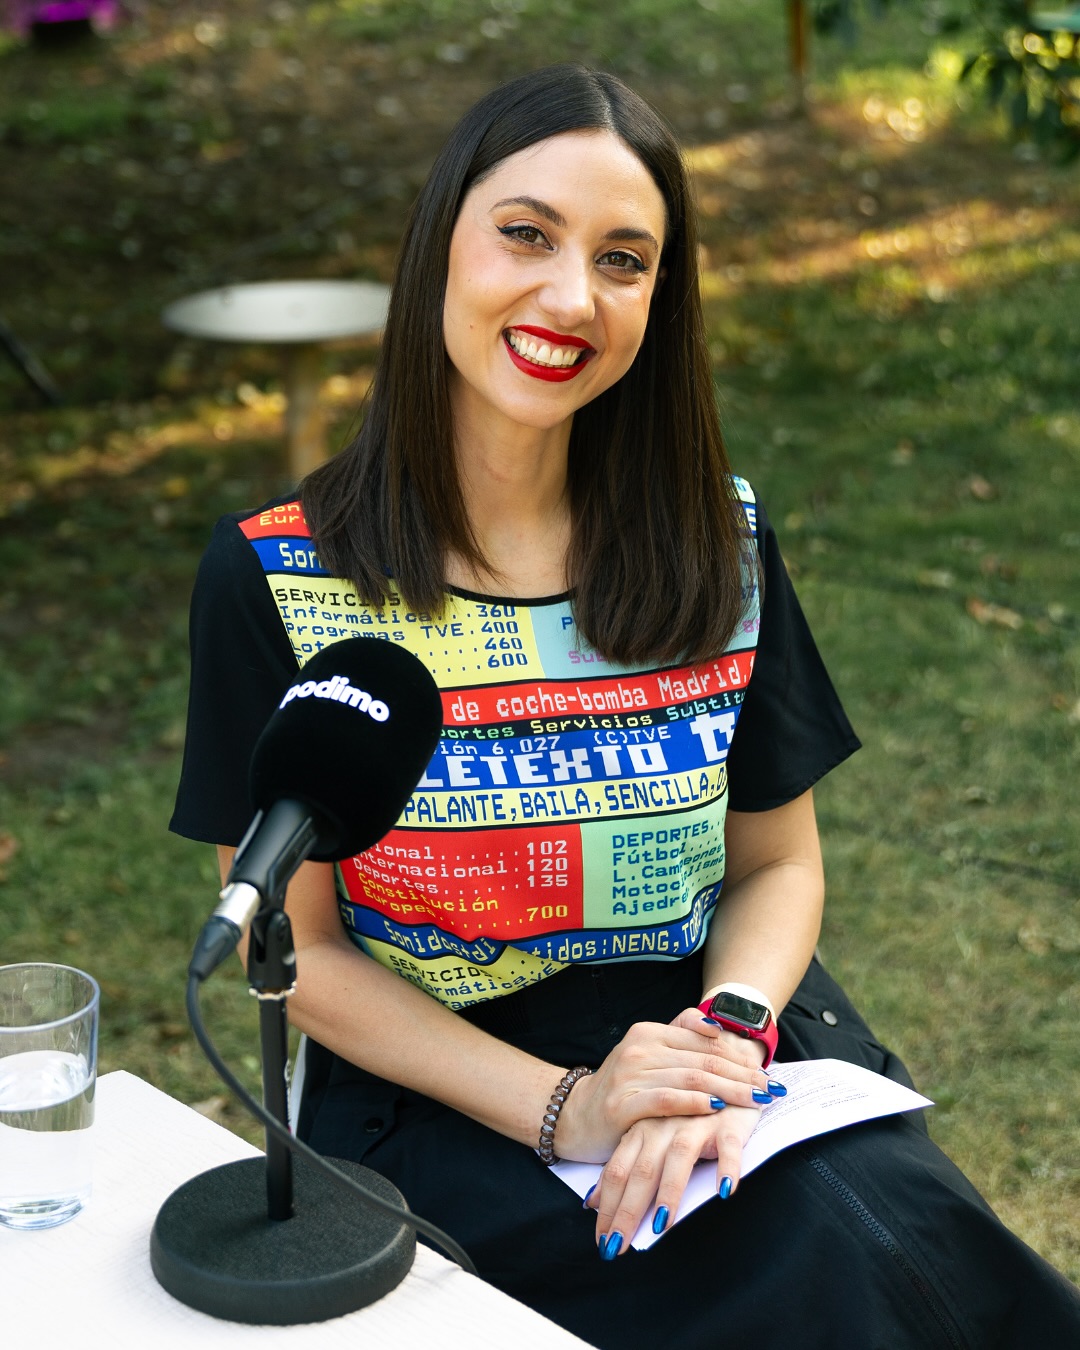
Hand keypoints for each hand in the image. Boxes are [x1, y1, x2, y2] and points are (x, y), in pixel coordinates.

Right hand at [555, 1013, 772, 1164]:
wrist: (574, 1116)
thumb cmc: (621, 1088)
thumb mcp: (646, 1055)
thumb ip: (678, 1039)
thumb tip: (718, 1030)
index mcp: (649, 1032)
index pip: (704, 1040)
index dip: (739, 1055)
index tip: (766, 1071)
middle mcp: (640, 1047)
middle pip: (704, 1060)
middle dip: (743, 1075)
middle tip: (771, 1088)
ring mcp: (630, 1074)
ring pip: (692, 1078)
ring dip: (730, 1090)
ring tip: (757, 1100)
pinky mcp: (623, 1103)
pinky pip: (666, 1099)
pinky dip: (695, 1103)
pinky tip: (717, 1108)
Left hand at [584, 1103, 761, 1258]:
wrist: (723, 1076)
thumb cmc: (685, 1116)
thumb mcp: (651, 1137)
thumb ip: (625, 1166)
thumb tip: (592, 1203)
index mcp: (640, 1131)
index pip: (617, 1172)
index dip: (607, 1206)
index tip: (601, 1242)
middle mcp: (663, 1127)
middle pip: (641, 1171)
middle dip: (628, 1210)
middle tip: (618, 1246)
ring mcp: (694, 1123)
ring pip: (678, 1158)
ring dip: (669, 1192)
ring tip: (661, 1225)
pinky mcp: (727, 1123)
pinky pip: (727, 1147)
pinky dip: (726, 1167)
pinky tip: (724, 1190)